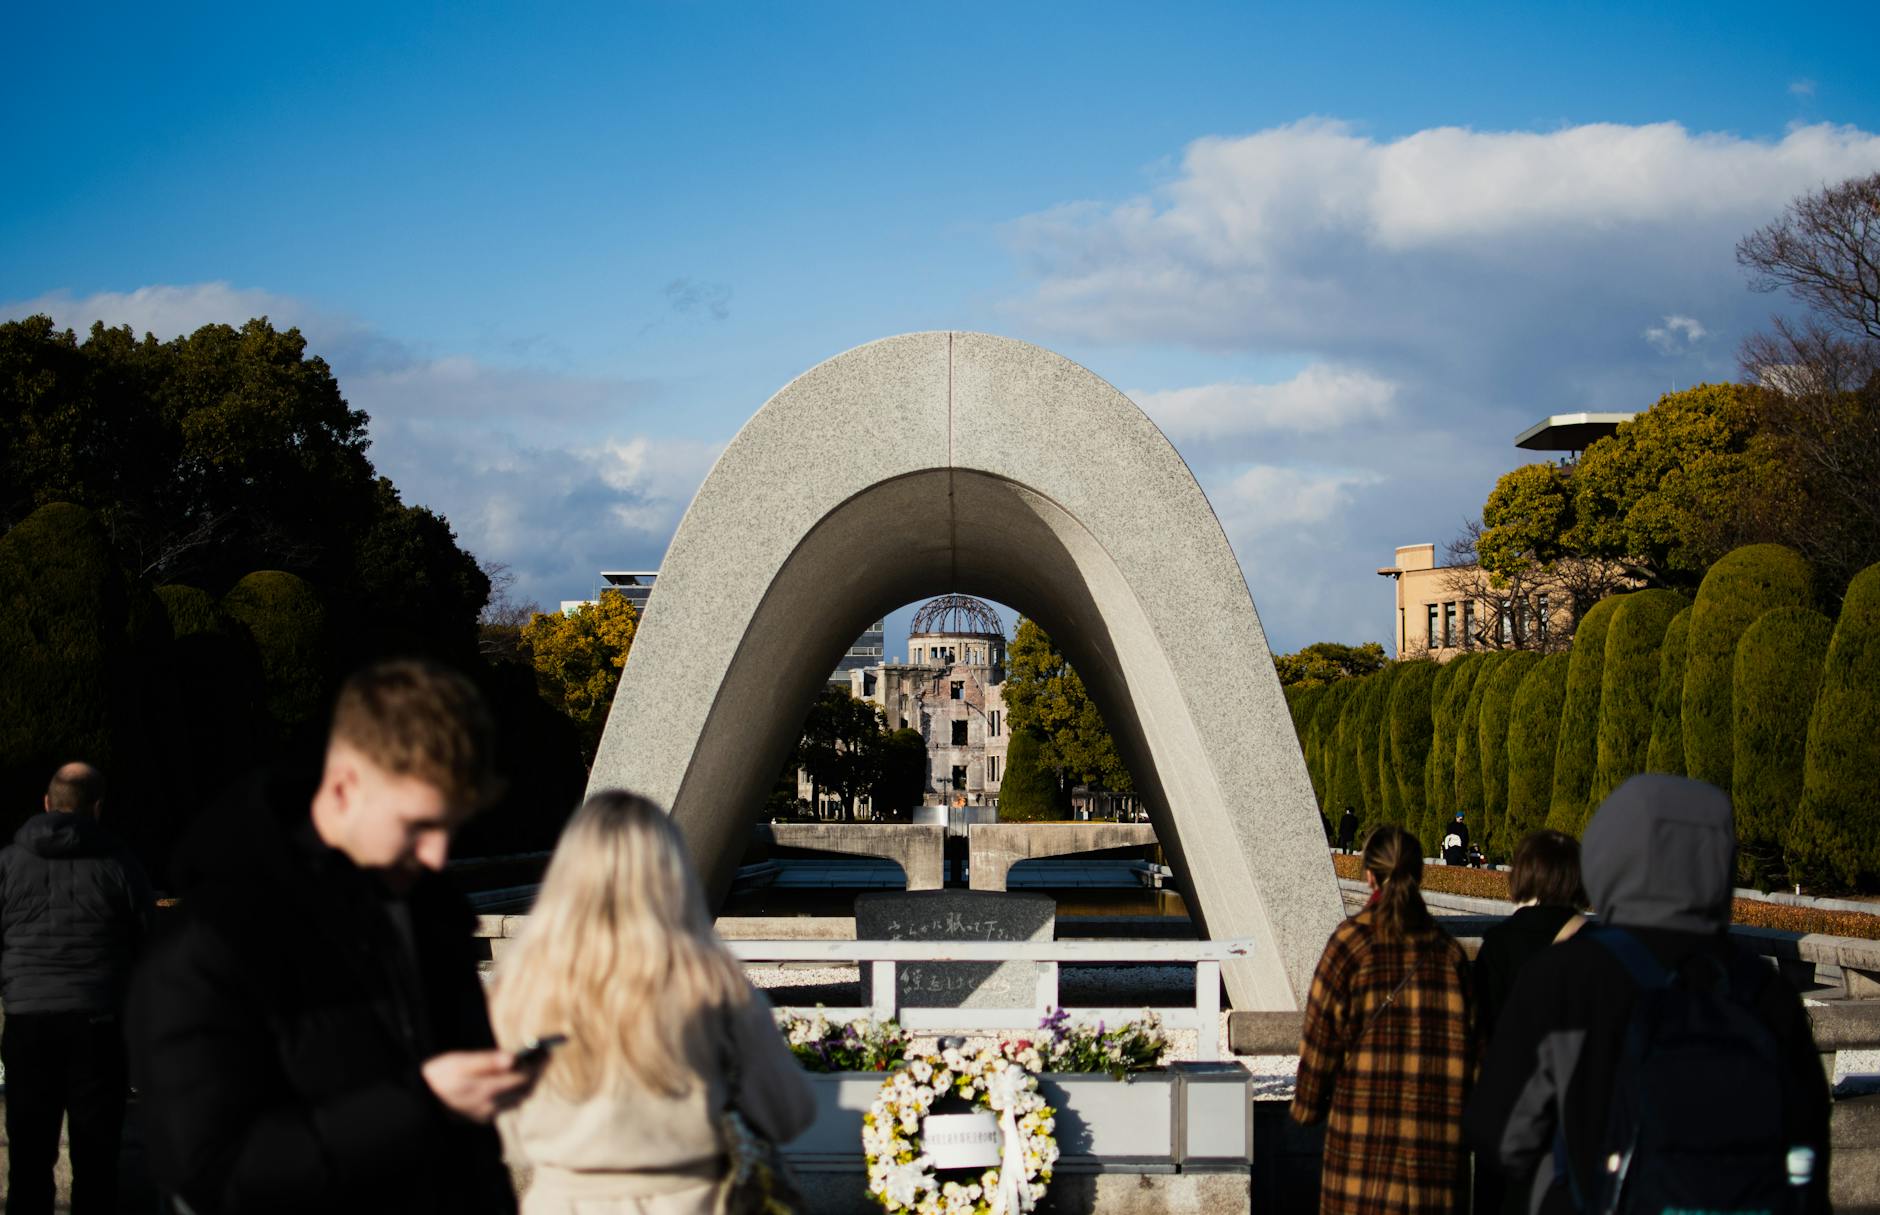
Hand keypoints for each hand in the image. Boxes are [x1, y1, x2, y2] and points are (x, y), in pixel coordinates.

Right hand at [421, 1049, 537, 1122]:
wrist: (416, 1103)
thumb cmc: (436, 1076)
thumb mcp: (459, 1062)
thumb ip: (487, 1061)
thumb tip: (513, 1058)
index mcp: (486, 1090)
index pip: (524, 1077)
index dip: (539, 1064)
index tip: (547, 1050)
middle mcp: (489, 1106)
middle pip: (525, 1090)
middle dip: (538, 1073)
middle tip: (545, 1056)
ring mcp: (485, 1115)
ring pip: (518, 1099)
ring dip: (529, 1083)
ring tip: (534, 1065)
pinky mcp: (480, 1118)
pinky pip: (506, 1106)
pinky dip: (515, 1092)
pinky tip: (513, 1079)